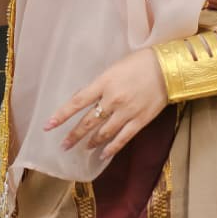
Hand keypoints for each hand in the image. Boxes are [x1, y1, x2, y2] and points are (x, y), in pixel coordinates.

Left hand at [44, 48, 167, 161]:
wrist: (168, 68)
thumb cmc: (140, 62)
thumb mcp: (114, 68)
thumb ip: (100, 85)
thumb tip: (85, 99)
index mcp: (104, 83)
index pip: (77, 102)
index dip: (61, 115)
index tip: (48, 126)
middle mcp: (112, 99)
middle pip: (88, 122)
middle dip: (74, 135)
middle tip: (64, 145)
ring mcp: (127, 112)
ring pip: (103, 133)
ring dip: (91, 142)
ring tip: (83, 148)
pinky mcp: (140, 121)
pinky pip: (123, 138)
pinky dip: (111, 148)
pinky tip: (103, 155)